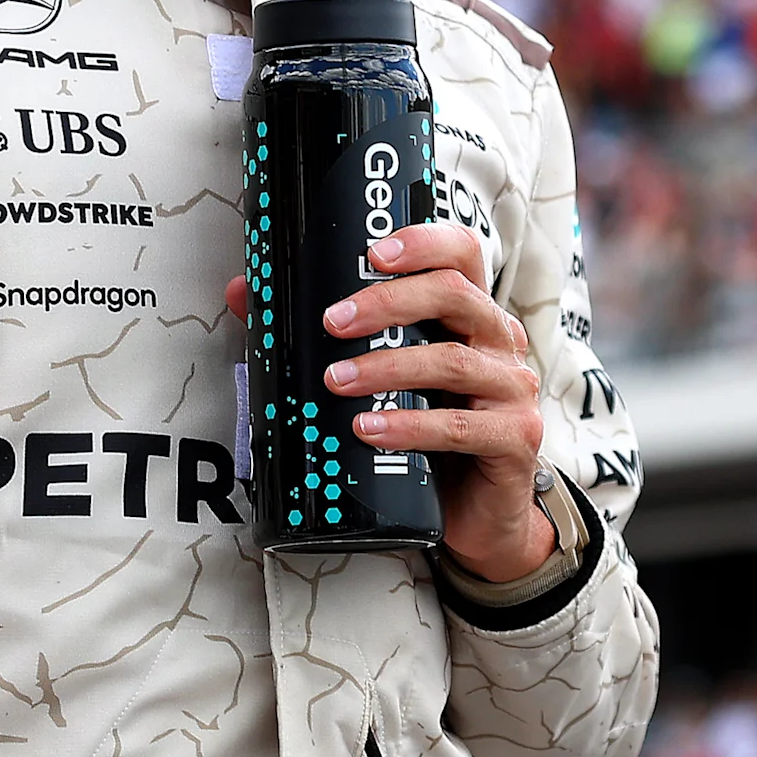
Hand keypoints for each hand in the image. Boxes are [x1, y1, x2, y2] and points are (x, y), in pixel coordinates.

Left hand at [280, 222, 551, 582]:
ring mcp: (512, 390)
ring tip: (337, 382)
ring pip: (454, 362)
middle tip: (332, 322)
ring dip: (387, 368)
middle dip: (388, 303)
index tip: (373, 253)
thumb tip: (242, 292)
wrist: (473, 513)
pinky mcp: (514, 439)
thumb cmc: (425, 433)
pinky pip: (461, 426)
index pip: (462, 254)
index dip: (423, 242)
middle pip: (455, 295)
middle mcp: (499, 341)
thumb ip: (319, 334)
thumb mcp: (379, 378)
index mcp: (470, 314)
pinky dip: (411, 427)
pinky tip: (371, 430)